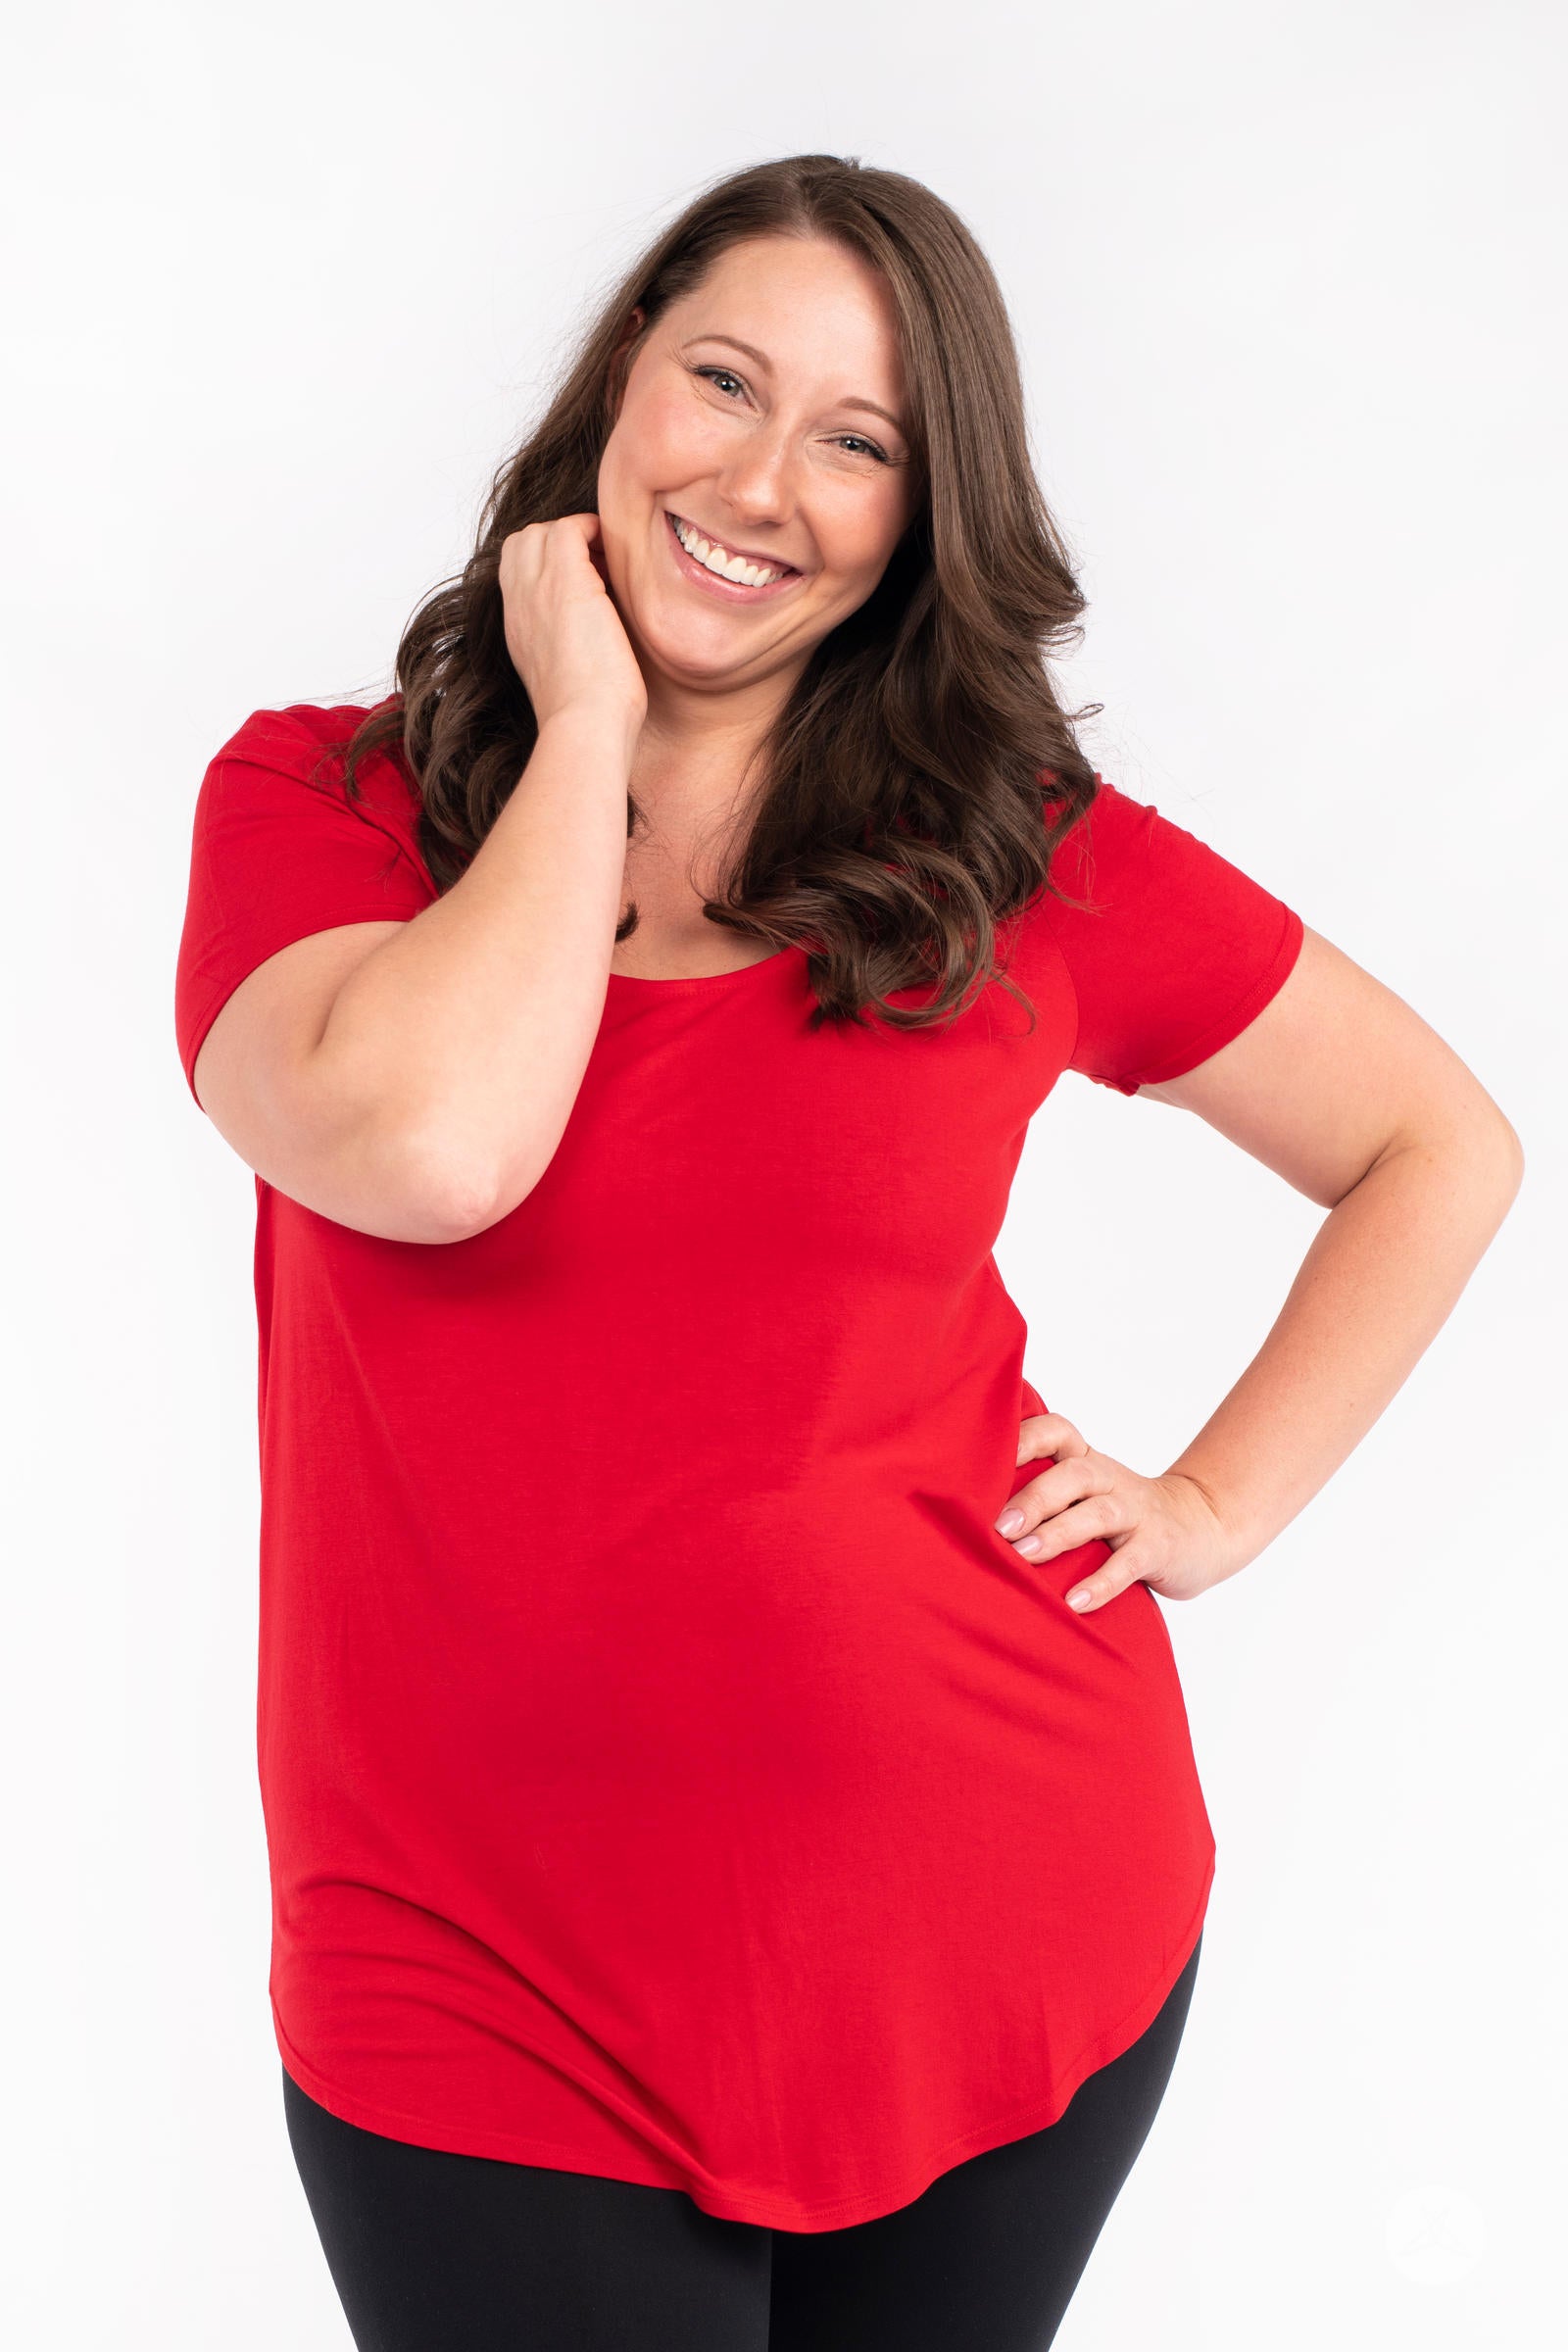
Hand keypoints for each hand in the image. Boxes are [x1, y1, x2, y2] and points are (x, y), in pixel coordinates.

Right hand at [497, 516, 647, 740]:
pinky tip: (618, 558)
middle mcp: (518, 605)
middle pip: (522, 544)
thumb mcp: (568, 678)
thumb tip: (596, 635)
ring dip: (578, 536)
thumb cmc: (589, 715)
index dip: (550, 565)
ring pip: (542, 531)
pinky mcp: (564, 581)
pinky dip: (595, 531)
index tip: (588, 579)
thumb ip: (569, 647)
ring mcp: (536, 589)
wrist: (585, 724)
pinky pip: (570, 527)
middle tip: (598, 564)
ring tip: (608, 563)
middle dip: (559, 543)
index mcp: (518, 629)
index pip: (518, 574)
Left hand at [993, 1411, 1234, 1613]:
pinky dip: (1102, 1582)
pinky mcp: (1158, 1547)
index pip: (1055, 1431)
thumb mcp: (1084, 1494)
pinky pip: (1129, 1563)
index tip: (981, 1460)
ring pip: (1097, 1513)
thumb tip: (964, 1517)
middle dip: (1032, 1498)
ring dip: (1057, 1534)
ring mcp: (1136, 1512)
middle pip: (1071, 1474)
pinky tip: (1075, 1602)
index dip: (1021, 1438)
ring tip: (1023, 1557)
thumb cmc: (1121, 1515)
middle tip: (996, 1527)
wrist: (1203, 1527)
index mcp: (1085, 1460)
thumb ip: (1040, 1495)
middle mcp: (1109, 1479)